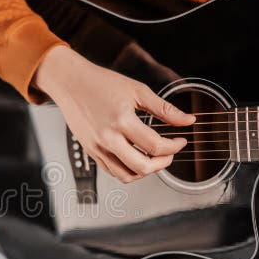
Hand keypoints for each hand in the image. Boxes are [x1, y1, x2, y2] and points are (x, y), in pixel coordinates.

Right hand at [33, 46, 194, 182]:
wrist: (70, 83)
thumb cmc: (100, 83)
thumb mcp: (137, 90)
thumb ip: (164, 109)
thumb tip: (188, 120)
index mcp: (122, 120)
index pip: (155, 146)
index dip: (174, 147)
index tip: (180, 141)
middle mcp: (108, 137)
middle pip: (142, 166)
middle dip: (163, 163)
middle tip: (170, 153)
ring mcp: (97, 147)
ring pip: (126, 175)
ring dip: (146, 171)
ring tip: (154, 159)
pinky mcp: (90, 151)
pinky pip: (112, 171)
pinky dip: (128, 170)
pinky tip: (136, 157)